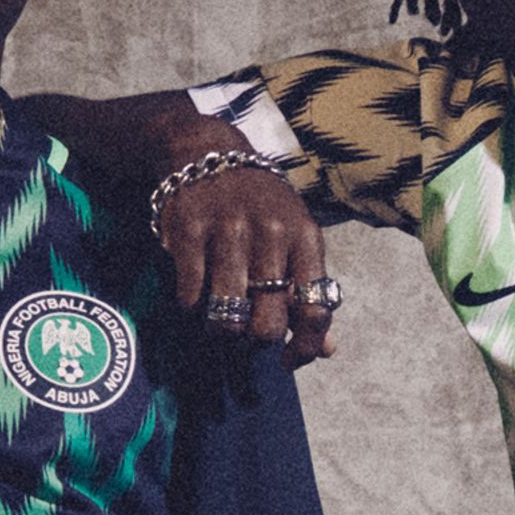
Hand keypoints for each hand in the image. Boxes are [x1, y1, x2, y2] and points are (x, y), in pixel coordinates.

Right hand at [155, 157, 335, 367]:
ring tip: (220, 314)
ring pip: (225, 317)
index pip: (315, 309)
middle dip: (254, 339)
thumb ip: (308, 292)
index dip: (304, 348)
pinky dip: (191, 305)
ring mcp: (228, 231)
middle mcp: (270, 234)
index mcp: (305, 237)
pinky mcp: (188, 232)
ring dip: (221, 328)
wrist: (205, 153)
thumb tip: (326, 349)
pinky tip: (196, 289)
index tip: (288, 361)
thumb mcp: (293, 239)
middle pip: (266, 325)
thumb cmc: (258, 206)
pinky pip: (190, 298)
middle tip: (245, 328)